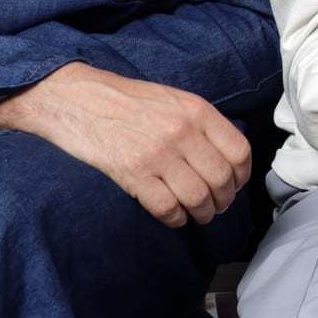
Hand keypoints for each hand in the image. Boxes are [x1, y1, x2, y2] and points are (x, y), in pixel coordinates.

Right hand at [0, 62, 250, 227]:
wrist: (75, 98)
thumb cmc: (124, 100)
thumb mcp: (171, 98)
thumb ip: (200, 123)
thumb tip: (224, 156)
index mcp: (196, 110)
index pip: (239, 152)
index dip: (241, 177)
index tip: (234, 185)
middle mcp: (182, 131)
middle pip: (222, 180)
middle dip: (223, 201)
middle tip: (215, 206)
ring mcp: (158, 153)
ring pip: (199, 198)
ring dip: (202, 214)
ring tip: (197, 215)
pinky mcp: (132, 173)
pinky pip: (168, 208)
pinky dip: (175, 219)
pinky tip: (173, 216)